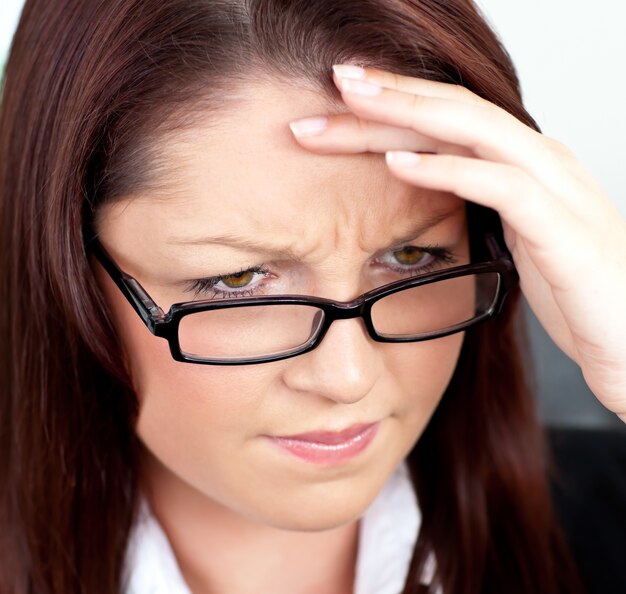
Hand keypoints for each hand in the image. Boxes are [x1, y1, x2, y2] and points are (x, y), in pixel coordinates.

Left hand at [288, 65, 625, 419]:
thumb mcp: (517, 238)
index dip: (394, 104)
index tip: (337, 101)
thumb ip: (482, 206)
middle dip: (389, 92)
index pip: (449, 119)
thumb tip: (430, 191)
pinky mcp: (562, 227)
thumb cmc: (575, 292)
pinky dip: (446, 170)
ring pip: (473, 129)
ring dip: (406, 113)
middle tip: (333, 80)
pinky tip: (398, 163)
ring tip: (351, 102)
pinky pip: (499, 186)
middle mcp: (541, 162)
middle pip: (452, 110)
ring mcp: (556, 187)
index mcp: (525, 164)